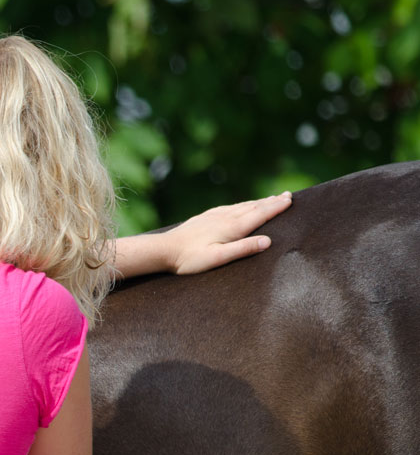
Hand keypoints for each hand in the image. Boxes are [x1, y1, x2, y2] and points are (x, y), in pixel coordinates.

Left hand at [161, 192, 292, 274]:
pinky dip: (242, 205)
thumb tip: (268, 241)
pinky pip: (229, 207)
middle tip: (288, 195)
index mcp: (232, 227)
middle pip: (254, 207)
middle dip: (272, 201)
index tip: (290, 199)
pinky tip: (241, 206)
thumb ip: (243, 248)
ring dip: (258, 202)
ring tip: (270, 199)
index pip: (260, 214)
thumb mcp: (218, 257)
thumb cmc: (190, 258)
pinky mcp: (205, 217)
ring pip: (242, 206)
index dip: (276, 207)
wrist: (164, 249)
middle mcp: (225, 217)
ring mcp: (214, 216)